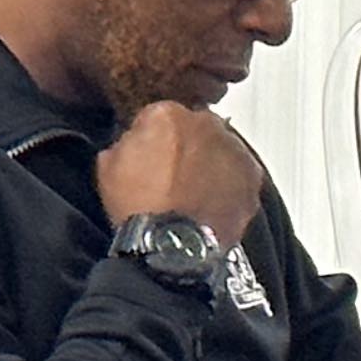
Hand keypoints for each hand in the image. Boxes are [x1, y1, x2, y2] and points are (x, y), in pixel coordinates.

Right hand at [96, 101, 266, 246]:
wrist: (171, 245)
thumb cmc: (139, 208)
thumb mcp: (108, 167)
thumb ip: (125, 143)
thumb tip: (133, 142)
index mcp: (167, 115)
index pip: (161, 115)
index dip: (154, 138)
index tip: (150, 155)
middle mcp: (206, 124)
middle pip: (196, 127)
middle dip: (187, 146)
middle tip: (174, 176)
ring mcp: (233, 149)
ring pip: (221, 148)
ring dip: (211, 163)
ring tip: (194, 193)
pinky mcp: (252, 176)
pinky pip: (239, 172)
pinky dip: (229, 184)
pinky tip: (211, 203)